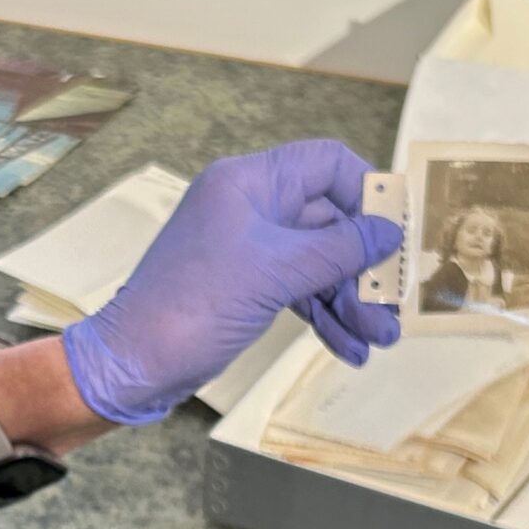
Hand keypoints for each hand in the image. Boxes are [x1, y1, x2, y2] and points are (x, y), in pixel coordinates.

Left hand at [60, 140, 399, 425]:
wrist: (135, 364)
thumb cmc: (193, 306)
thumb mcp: (276, 273)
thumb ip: (339, 249)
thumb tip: (389, 231)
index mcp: (249, 182)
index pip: (327, 163)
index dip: (366, 194)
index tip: (393, 235)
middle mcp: (251, 207)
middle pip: (330, 222)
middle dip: (363, 268)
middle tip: (391, 310)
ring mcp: (249, 247)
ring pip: (318, 262)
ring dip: (351, 300)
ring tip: (380, 339)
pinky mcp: (248, 285)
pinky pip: (300, 290)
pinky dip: (325, 316)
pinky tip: (350, 349)